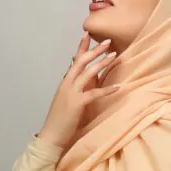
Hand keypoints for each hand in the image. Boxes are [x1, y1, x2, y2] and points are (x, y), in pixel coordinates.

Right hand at [37, 33, 118, 148]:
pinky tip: (119, 86)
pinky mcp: (77, 103)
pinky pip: (95, 93)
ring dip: (102, 63)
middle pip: (81, 61)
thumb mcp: (65, 99)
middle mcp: (67, 84)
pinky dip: (108, 89)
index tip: (88, 34)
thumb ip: (72, 87)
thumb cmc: (60, 120)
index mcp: (65, 82)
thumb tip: (76, 76)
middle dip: (95, 50)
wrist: (51, 136)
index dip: (81, 47)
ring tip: (114, 55)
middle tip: (108, 41)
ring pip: (88, 73)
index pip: (74, 60)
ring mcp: (71, 93)